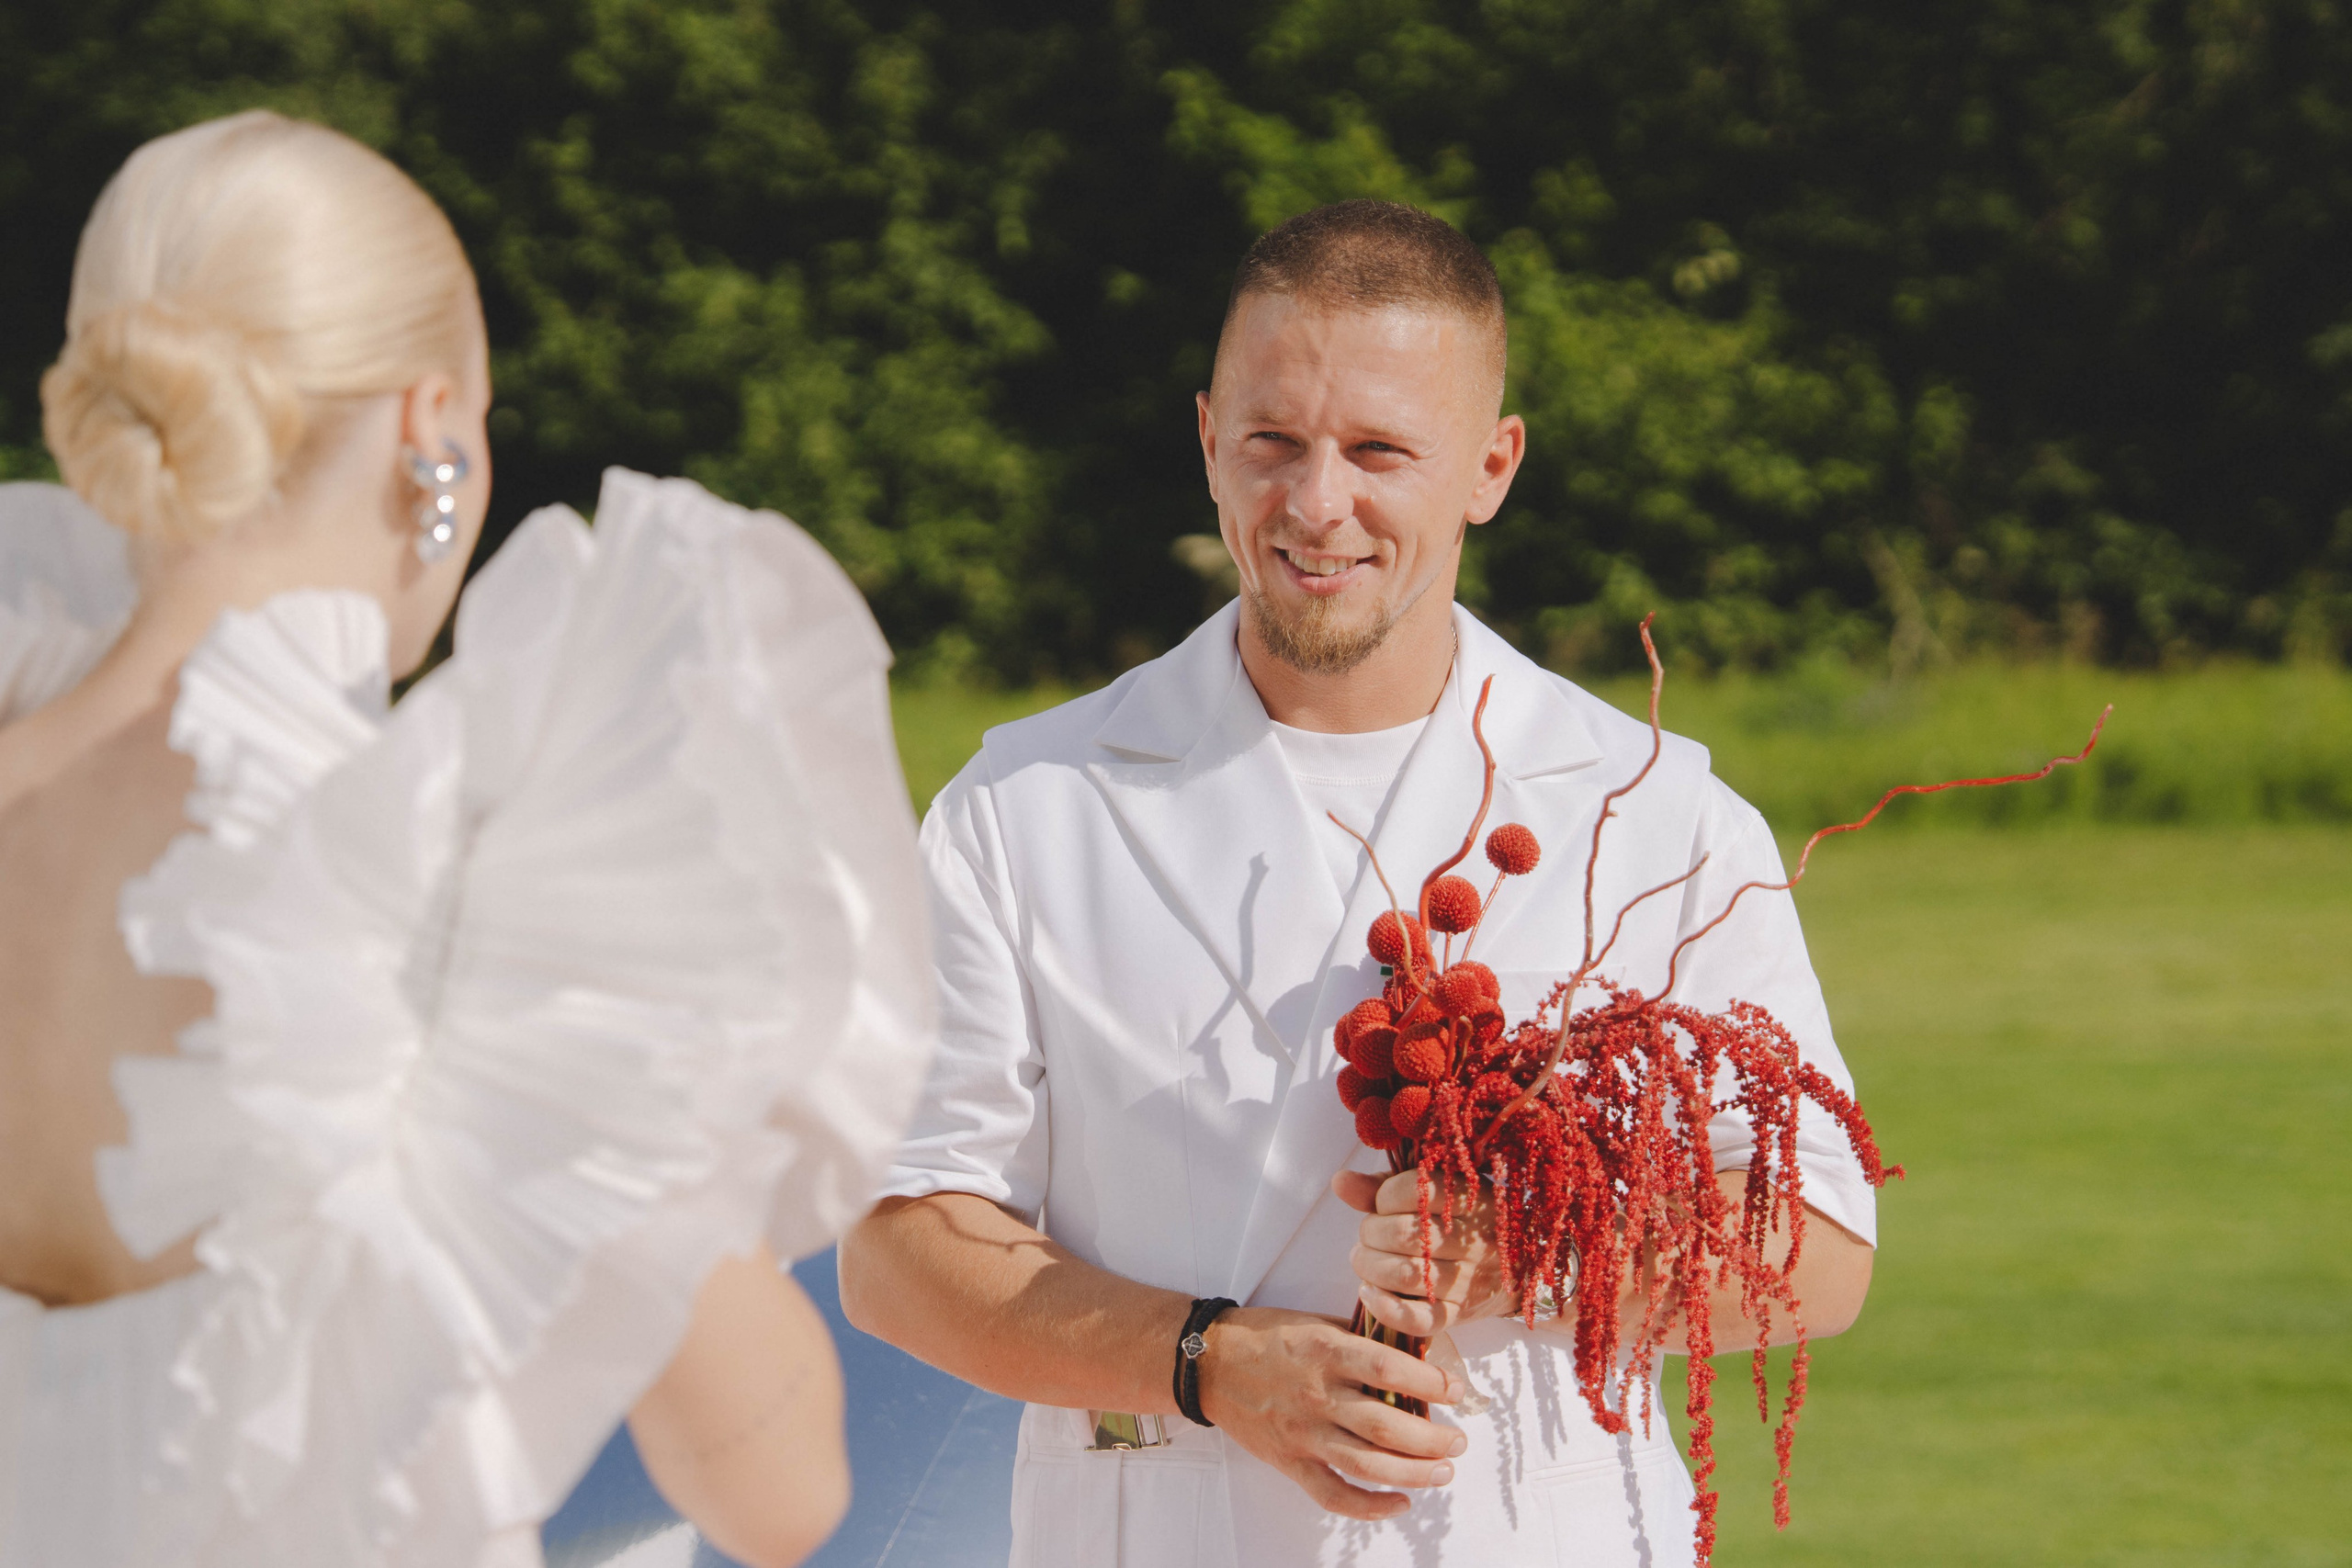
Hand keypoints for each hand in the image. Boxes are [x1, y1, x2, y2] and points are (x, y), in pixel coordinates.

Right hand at [1194, 1304, 1466, 1520]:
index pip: (1388, 1370)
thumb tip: (1415, 1351)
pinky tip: (1399, 1502)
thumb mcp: (1316, 1321)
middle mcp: (1317, 1394)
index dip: (1429, 1384)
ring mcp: (1303, 1433)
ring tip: (1444, 1471)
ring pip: (1368, 1464)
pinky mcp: (1289, 1461)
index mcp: (1326, 1351)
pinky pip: (1333, 1494)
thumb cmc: (1266, 1336)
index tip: (1455, 1391)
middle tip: (1458, 1441)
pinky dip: (1369, 1506)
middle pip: (1387, 1426)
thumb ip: (1361, 1337)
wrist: (1209, 1364)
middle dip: (1433, 1439)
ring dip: (1414, 1472)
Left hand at [1337, 1169, 1515, 1337]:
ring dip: (1370, 1267)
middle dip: (1371, 1233)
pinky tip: (1369, 1292)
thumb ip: (1385, 1186)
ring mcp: (1469, 1281)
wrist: (1517, 1267)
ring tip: (1363, 1259)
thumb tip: (1340, 1181)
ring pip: (1406, 1275)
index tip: (1381, 1204)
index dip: (1385, 1197)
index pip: (1417, 1190)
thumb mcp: (1435, 1192)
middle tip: (1367, 1235)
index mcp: (1473, 1200)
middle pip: (1406, 1234)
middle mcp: (1476, 1240)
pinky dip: (1385, 1307)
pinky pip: (1418, 1319)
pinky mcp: (1459, 1315)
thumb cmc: (1462, 1221)